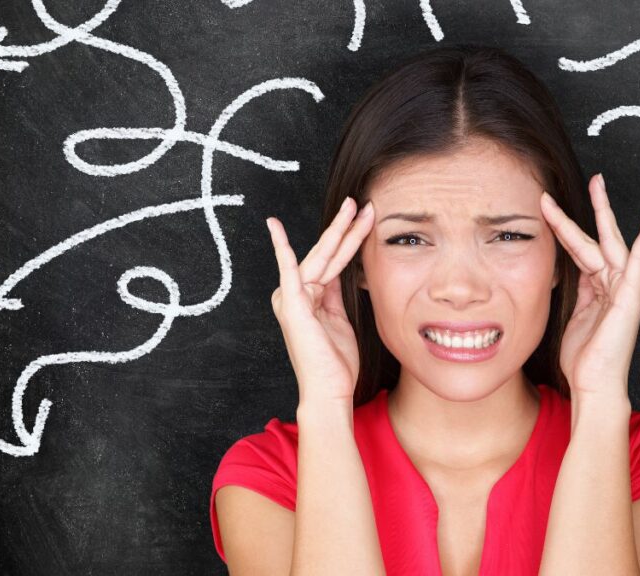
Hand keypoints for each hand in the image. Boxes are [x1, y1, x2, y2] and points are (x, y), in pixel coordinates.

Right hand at [266, 197, 374, 407]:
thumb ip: (336, 295)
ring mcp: (293, 297)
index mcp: (312, 297)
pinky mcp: (291, 304)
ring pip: (321, 256)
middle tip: (360, 202)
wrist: (329, 389)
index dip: (350, 238)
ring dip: (339, 230)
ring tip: (354, 207)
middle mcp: (299, 293)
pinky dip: (282, 249)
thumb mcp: (340, 320)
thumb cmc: (336, 363)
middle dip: (346, 227)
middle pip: (328, 253)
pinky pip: (288, 271)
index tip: (364, 218)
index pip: (334, 260)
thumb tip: (340, 273)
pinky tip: (275, 228)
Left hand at [540, 173, 639, 404]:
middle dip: (594, 208)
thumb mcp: (575, 316)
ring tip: (598, 183)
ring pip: (610, 242)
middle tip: (593, 178)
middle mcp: (616, 284)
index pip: (582, 249)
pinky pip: (638, 262)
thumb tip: (572, 272)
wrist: (595, 384)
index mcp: (600, 288)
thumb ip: (578, 292)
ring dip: (602, 212)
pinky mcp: (632, 296)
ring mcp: (626, 289)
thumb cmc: (585, 358)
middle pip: (599, 237)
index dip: (567, 227)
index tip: (552, 207)